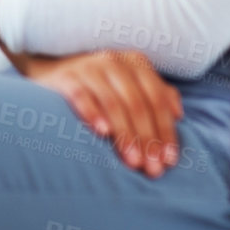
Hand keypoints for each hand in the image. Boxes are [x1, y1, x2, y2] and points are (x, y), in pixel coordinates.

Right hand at [19, 50, 183, 177]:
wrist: (51, 71)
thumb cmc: (99, 85)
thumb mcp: (129, 85)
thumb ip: (156, 95)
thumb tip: (178, 113)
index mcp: (135, 63)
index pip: (156, 99)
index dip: (165, 130)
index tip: (168, 160)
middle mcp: (113, 61)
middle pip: (136, 103)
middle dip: (147, 139)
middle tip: (151, 168)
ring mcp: (88, 67)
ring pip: (113, 102)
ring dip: (125, 134)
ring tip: (132, 161)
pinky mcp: (65, 77)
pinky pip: (81, 95)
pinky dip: (93, 113)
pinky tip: (102, 132)